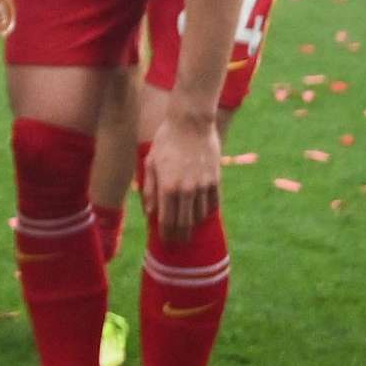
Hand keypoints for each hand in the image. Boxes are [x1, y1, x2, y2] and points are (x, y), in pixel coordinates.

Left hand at [139, 99, 226, 235]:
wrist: (191, 123)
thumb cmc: (166, 141)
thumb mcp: (150, 162)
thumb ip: (150, 189)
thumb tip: (150, 213)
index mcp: (167, 187)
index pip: (167, 221)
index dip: (166, 234)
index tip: (166, 241)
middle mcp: (186, 190)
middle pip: (185, 224)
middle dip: (180, 236)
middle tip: (178, 242)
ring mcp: (203, 186)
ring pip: (200, 216)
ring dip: (194, 225)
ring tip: (189, 229)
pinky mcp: (216, 180)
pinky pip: (213, 204)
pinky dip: (207, 212)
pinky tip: (201, 214)